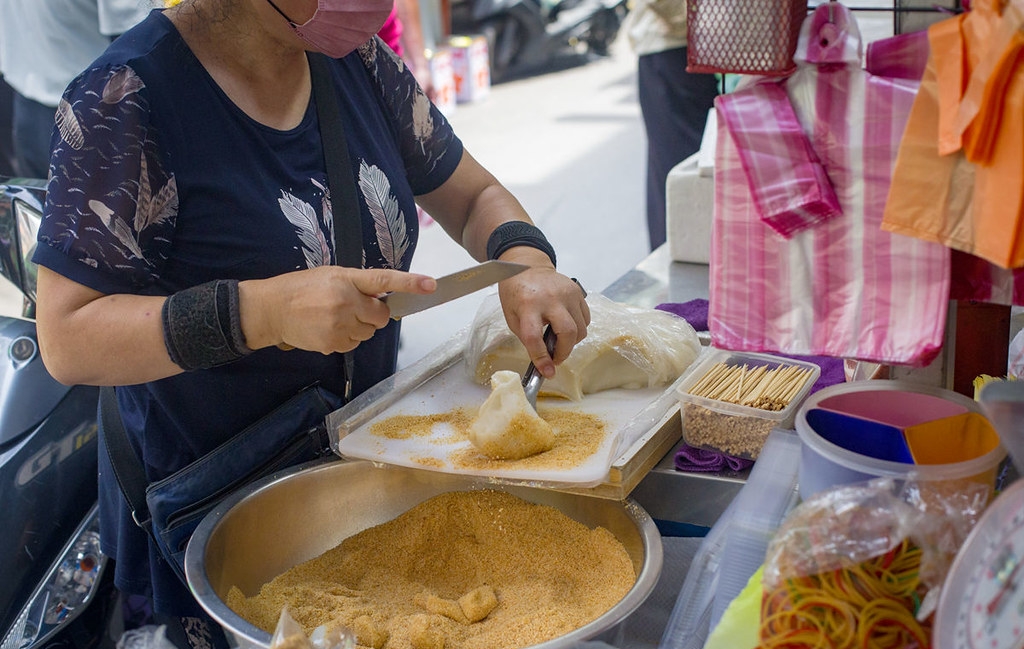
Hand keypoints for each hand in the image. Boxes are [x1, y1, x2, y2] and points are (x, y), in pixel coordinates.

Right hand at [240, 266, 435, 353]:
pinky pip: (354, 345)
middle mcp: (346, 302)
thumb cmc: (302, 288)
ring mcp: (339, 325)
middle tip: (353, 308)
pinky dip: (346, 339)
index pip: (384, 280)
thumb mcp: (331, 275)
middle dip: (373, 315)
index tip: (431, 285)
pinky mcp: (332, 343)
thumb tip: (382, 297)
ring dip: (358, 327)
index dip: (410, 283)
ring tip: (333, 317)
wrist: (271, 309)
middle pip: (381, 317)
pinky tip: (327, 329)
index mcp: (347, 279)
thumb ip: (358, 285)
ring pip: (368, 333)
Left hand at [497, 268, 589, 377]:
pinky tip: (565, 326)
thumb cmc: (516, 292)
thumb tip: (544, 359)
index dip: (541, 358)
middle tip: (555, 358)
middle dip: (564, 352)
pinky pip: (585, 319)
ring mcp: (567, 294)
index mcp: (527, 305)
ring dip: (571, 342)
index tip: (547, 372)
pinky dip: (578, 329)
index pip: (534, 337)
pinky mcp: (578, 292)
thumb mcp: (512, 316)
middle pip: (568, 333)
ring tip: (558, 340)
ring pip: (581, 329)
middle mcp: (550, 298)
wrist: (528, 266)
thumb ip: (527, 336)